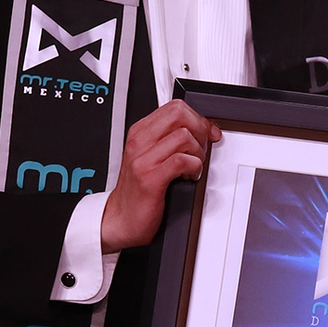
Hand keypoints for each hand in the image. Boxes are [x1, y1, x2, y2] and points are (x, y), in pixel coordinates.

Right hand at [99, 101, 220, 252]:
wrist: (121, 219)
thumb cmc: (137, 190)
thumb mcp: (149, 156)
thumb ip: (169, 140)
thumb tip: (201, 129)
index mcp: (139, 132)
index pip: (175, 107)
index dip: (197, 118)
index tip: (207, 132)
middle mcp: (139, 142)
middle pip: (180, 115)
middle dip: (199, 129)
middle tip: (201, 148)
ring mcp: (143, 160)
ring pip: (183, 136)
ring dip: (197, 152)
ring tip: (193, 166)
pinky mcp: (150, 178)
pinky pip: (181, 160)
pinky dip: (193, 167)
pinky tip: (189, 176)